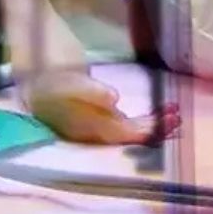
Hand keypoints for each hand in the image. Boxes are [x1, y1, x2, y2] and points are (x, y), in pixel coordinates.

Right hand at [25, 70, 181, 144]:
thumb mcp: (68, 82)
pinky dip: (146, 118)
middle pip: (130, 135)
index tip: (166, 121)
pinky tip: (161, 110)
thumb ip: (90, 91)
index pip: (121, 135)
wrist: (35, 78)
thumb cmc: (51, 79)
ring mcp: (99, 125)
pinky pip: (128, 122)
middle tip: (177, 116)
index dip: (145, 131)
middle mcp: (94, 132)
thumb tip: (114, 99)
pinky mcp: (102, 117)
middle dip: (155, 128)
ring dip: (154, 123)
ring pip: (132, 130)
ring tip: (174, 112)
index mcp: (86, 128)